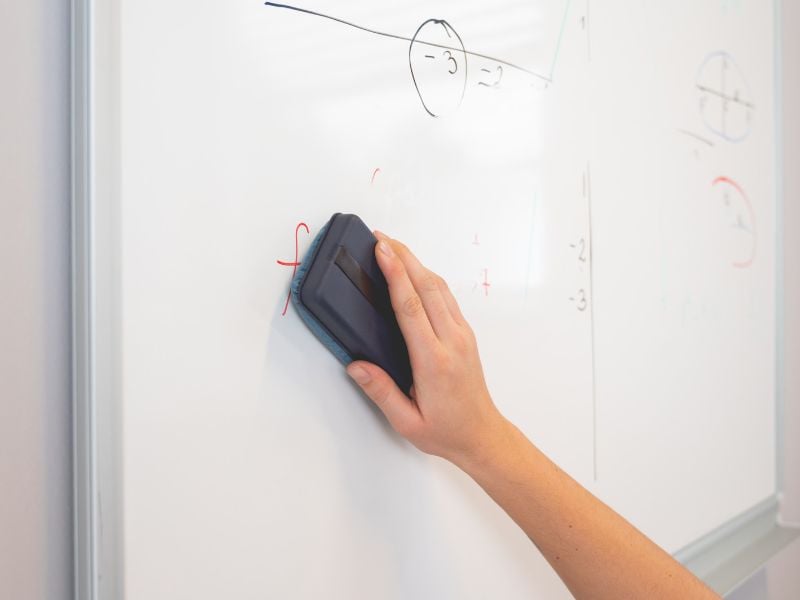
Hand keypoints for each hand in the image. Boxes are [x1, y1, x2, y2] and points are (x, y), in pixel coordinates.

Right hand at [346, 232, 507, 464]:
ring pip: (439, 287)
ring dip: (417, 263)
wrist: (482, 435)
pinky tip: (415, 271)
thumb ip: (381, 392)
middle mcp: (451, 341)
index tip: (381, 250)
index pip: (411, 307)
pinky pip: (446, 297)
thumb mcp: (406, 421)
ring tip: (394, 247)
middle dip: (403, 257)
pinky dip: (428, 277)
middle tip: (381, 237)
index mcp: (433, 360)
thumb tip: (356, 366)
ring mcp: (462, 334)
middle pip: (426, 286)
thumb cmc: (446, 430)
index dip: (395, 274)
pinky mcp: (465, 334)